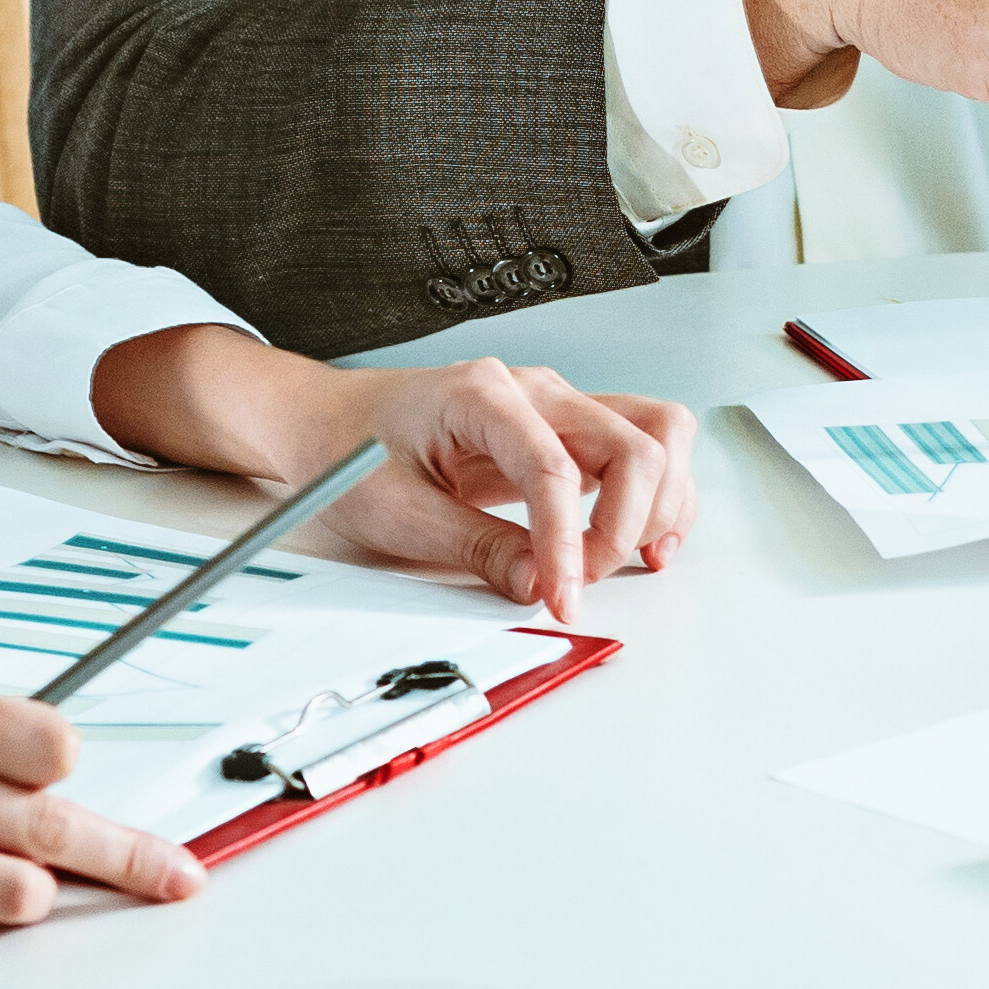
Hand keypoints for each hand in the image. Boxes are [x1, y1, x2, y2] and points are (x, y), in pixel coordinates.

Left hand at [96, 326, 699, 621]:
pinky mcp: (570, 432)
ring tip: (618, 561)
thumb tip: (534, 584)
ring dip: (658, 506)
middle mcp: (536, 390)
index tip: (562, 598)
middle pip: (636, 442)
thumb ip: (471, 547)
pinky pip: (646, 450)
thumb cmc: (350, 448)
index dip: (568, 543)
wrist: (330, 422)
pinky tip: (641, 542)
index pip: (553, 468)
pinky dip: (659, 498)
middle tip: (581, 582)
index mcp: (482, 394)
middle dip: (624, 525)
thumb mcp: (393, 511)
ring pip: (659, 436)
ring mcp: (560, 406)